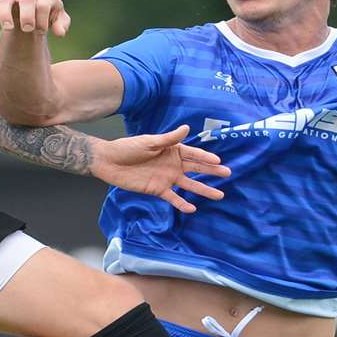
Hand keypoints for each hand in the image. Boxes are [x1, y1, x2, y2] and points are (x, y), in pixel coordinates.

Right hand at [0, 0, 70, 35]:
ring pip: (5, 1)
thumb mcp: (58, 21)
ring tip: (8, 28)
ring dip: (6, 15)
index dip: (42, 20)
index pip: (43, 4)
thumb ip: (62, 25)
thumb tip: (60, 32)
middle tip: (28, 30)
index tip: (41, 32)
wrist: (33, 16)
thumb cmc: (47, 16)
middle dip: (27, 15)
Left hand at [91, 125, 228, 212]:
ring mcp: (166, 178)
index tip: (219, 161)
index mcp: (172, 150)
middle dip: (211, 171)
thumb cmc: (128, 148)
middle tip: (227, 173)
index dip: (206, 157)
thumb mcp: (149, 142)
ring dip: (203, 189)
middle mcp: (173, 164)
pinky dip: (182, 203)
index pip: (193, 154)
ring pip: (189, 185)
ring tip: (219, 195)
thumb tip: (186, 128)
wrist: (109, 161)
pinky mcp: (157, 190)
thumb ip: (168, 139)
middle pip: (196, 168)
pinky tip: (193, 208)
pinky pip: (173, 198)